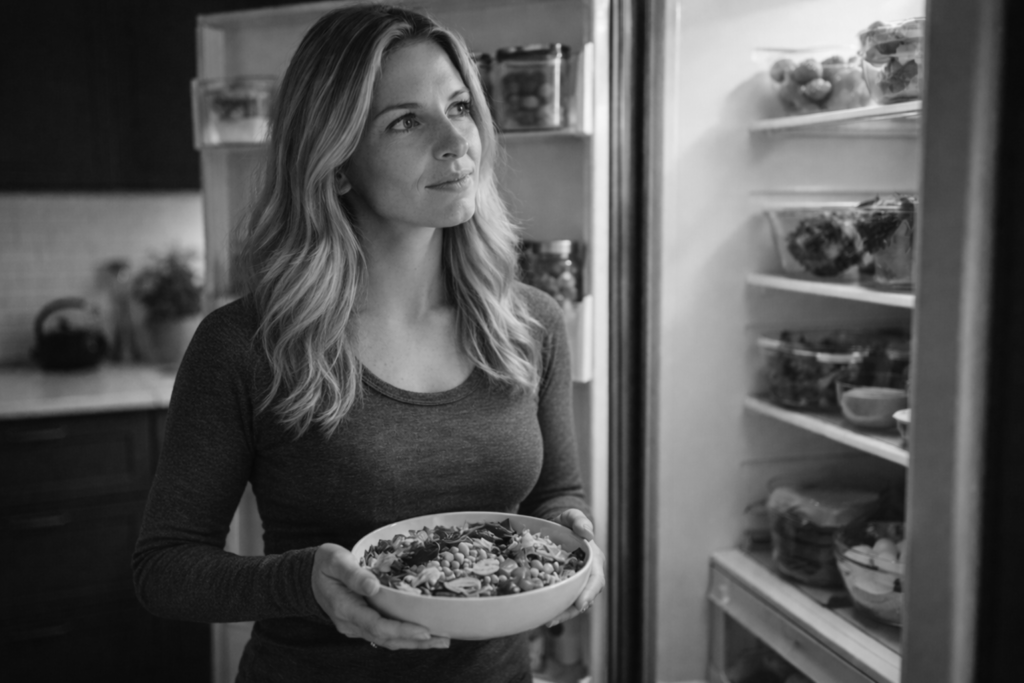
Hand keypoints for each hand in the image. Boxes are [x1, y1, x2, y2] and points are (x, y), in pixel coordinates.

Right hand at [311, 543, 450, 649]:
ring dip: (413, 643)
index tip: (424, 630)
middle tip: (443, 640)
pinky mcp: (361, 624)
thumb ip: (353, 574)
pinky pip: (384, 635)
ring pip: (386, 641)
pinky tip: (422, 634)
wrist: (307, 575)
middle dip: (415, 641)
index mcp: (345, 608)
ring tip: (441, 640)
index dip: (401, 630)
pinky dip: (404, 637)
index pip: (376, 625)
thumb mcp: (335, 561)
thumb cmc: (324, 564)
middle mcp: (350, 623)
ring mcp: (355, 626)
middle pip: (385, 638)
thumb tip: (373, 586)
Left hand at [546, 509, 605, 627]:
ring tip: (545, 620)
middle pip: (583, 597)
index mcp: (594, 561)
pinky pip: (560, 599)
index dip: (589, 593)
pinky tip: (539, 613)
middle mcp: (587, 575)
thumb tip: (587, 532)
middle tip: (554, 619)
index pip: (596, 580)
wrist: (556, 528)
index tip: (579, 604)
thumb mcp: (571, 516)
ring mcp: (575, 582)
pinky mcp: (563, 586)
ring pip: (571, 602)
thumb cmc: (566, 522)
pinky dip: (552, 607)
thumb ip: (578, 519)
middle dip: (570, 610)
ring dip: (560, 613)